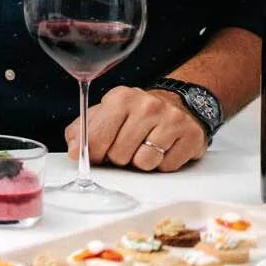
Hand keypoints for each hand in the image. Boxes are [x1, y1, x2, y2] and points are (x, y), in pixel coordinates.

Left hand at [66, 85, 207, 171]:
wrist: (180, 104)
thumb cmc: (138, 113)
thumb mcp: (107, 112)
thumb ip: (84, 129)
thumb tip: (74, 150)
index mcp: (120, 98)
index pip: (96, 137)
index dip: (93, 153)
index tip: (95, 157)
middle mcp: (147, 106)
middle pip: (119, 154)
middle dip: (119, 157)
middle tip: (127, 146)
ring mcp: (171, 119)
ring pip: (143, 162)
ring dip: (142, 162)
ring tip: (146, 146)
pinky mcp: (191, 136)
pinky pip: (167, 166)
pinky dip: (163, 163)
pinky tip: (164, 148)